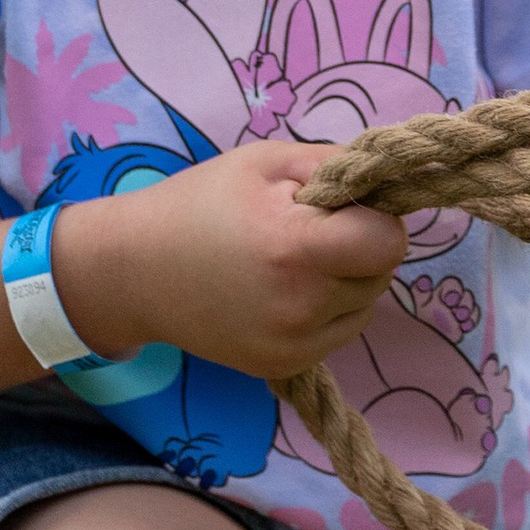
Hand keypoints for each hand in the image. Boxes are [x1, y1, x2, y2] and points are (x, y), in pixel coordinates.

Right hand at [53, 141, 406, 379]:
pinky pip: (339, 331)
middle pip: (381, 272)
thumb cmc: (201, 203)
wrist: (135, 271)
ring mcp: (294, 346)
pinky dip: (326, 310)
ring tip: (289, 261)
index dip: (375, 217)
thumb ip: (337, 166)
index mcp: (296, 249)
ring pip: (366, 304)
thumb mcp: (266, 162)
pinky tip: (280, 291)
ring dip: (346, 280)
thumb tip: (393, 183)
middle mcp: (301, 307)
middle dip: (358, 246)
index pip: (389, 240)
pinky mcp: (286, 367)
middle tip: (304, 230)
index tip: (341, 207)